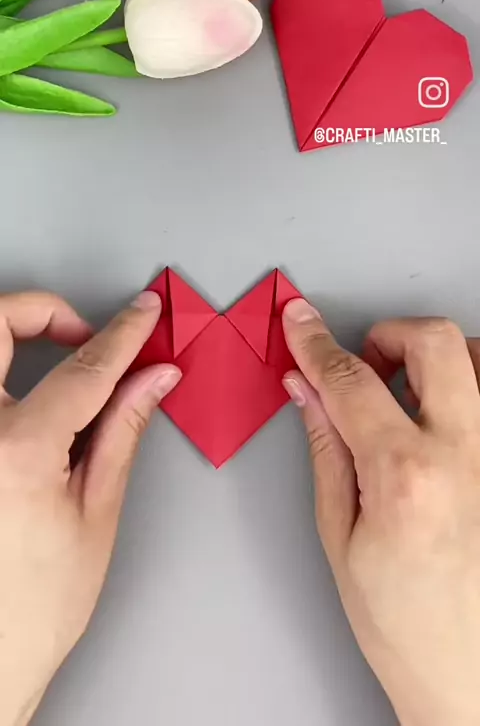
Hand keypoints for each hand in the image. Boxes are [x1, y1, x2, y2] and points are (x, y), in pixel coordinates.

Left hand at [0, 291, 179, 725]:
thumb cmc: (35, 605)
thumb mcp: (96, 512)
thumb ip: (123, 429)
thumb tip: (152, 378)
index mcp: (16, 452)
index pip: (83, 368)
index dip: (123, 334)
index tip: (144, 314)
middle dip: (44, 310)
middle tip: (84, 330)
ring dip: (16, 337)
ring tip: (58, 357)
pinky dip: (4, 377)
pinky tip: (28, 394)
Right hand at [283, 300, 479, 725]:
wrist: (470, 676)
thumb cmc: (405, 625)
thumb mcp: (340, 537)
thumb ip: (327, 449)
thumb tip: (307, 392)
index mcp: (407, 476)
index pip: (351, 380)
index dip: (316, 343)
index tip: (301, 323)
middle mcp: (468, 456)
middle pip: (434, 341)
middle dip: (387, 335)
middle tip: (365, 364)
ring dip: (437, 359)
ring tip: (410, 395)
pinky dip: (472, 387)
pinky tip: (447, 418)